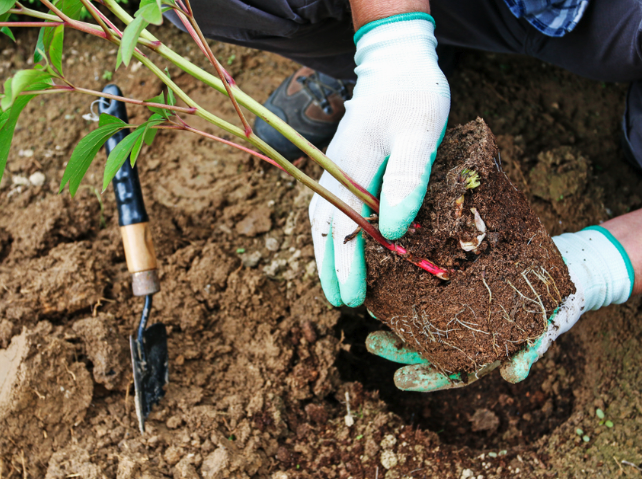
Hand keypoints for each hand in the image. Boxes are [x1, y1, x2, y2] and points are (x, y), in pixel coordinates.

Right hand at [309, 13, 449, 307]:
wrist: (394, 65)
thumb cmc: (413, 97)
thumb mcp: (420, 132)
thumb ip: (407, 179)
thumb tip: (394, 231)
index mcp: (350, 170)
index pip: (343, 231)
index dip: (348, 267)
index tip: (354, 299)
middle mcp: (334, 174)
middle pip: (324, 232)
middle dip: (332, 270)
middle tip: (343, 303)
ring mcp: (335, 171)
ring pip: (323, 222)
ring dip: (327, 255)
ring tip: (337, 285)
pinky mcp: (343, 167)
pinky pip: (331, 208)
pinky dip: (333, 234)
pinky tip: (342, 247)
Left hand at [366, 226, 633, 390]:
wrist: (562, 270)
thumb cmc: (552, 307)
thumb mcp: (544, 330)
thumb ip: (529, 352)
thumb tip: (514, 376)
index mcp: (483, 351)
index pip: (450, 371)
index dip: (425, 377)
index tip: (398, 379)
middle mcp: (465, 332)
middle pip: (427, 344)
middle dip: (398, 346)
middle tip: (371, 342)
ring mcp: (459, 306)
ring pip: (422, 316)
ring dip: (397, 316)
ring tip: (370, 310)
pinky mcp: (457, 278)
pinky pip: (430, 284)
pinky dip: (410, 285)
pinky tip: (390, 279)